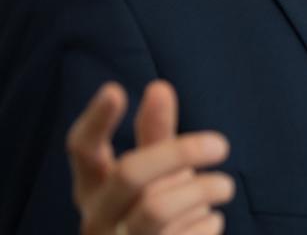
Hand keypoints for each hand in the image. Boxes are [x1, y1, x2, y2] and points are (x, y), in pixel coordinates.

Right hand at [67, 80, 234, 234]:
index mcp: (93, 189)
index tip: (115, 89)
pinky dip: (207, 223)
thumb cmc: (154, 213)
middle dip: (180, 153)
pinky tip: (210, 222)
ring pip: (157, 209)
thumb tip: (159, 86)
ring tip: (225, 186)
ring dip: (203, 191)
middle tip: (221, 145)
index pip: (82, 151)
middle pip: (128, 174)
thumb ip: (155, 135)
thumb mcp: (153, 174)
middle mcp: (97, 219)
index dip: (94, 121)